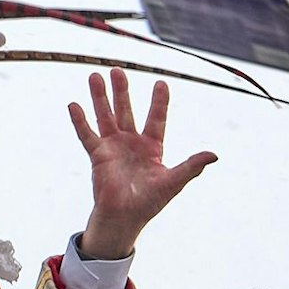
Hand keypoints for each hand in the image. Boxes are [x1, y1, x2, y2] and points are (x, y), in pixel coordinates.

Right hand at [70, 69, 217, 257]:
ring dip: (100, 97)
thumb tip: (214, 155)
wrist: (124, 218)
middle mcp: (131, 142)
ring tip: (95, 76)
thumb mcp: (173, 182)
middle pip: (126, 110)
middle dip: (122, 90)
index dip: (159, 101)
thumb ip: (192, 166)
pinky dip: (80, 121)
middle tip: (117, 70)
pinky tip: (73, 104)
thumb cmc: (150, 203)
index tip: (161, 82)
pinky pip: (87, 135)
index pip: (156, 118)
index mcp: (152, 147)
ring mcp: (113, 147)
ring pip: (105, 116)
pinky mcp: (98, 156)